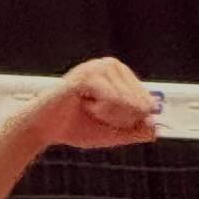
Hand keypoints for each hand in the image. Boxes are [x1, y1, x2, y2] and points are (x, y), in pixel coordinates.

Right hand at [38, 57, 160, 152]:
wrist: (43, 128)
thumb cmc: (75, 127)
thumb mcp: (111, 133)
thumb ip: (134, 131)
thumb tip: (156, 128)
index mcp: (120, 74)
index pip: (147, 103)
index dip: (129, 120)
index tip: (105, 118)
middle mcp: (112, 64)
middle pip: (140, 103)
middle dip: (120, 119)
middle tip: (93, 114)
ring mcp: (99, 67)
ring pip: (127, 103)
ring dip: (107, 116)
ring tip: (86, 108)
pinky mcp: (88, 75)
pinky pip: (112, 101)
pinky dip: (99, 112)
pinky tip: (82, 104)